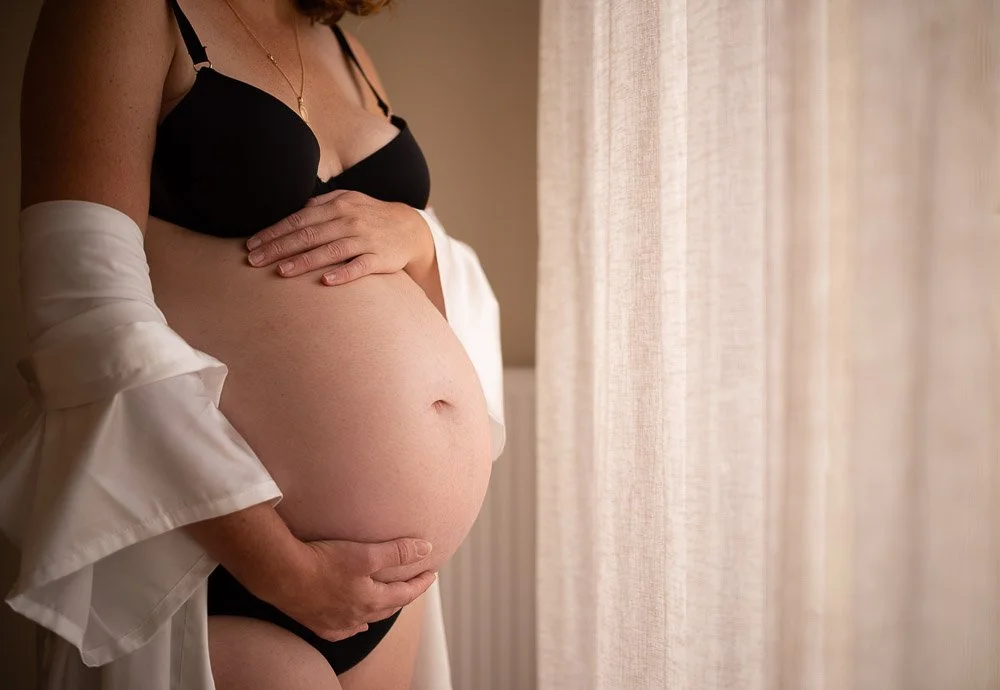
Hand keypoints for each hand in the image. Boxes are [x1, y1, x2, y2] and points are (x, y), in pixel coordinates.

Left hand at [245, 190, 433, 285]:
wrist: (410, 229)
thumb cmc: (370, 216)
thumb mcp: (347, 201)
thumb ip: (320, 205)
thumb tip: (291, 212)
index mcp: (336, 205)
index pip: (298, 220)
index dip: (274, 232)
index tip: (252, 245)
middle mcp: (349, 220)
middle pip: (308, 235)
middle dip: (279, 248)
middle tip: (254, 261)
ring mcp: (365, 239)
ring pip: (330, 250)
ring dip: (304, 261)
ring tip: (281, 272)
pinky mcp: (380, 258)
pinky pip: (360, 266)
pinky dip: (343, 273)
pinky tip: (326, 281)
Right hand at [258, 536, 436, 641]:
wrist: (282, 574)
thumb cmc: (323, 561)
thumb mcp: (366, 553)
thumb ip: (397, 552)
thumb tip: (426, 549)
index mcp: (371, 600)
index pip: (405, 594)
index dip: (420, 583)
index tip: (431, 573)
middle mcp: (356, 616)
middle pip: (387, 608)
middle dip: (403, 596)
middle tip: (413, 585)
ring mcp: (335, 622)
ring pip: (365, 620)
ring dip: (380, 610)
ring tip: (388, 604)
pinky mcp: (316, 622)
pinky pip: (341, 630)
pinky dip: (353, 626)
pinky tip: (354, 624)